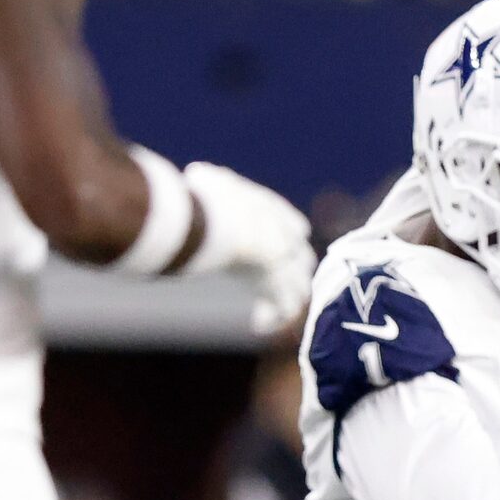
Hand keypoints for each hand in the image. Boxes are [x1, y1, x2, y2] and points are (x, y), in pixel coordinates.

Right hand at [182, 162, 315, 333]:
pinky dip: (271, 318)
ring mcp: (288, 267)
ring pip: (299, 288)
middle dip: (293, 270)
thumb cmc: (215, 198)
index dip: (289, 236)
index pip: (295, 227)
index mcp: (279, 214)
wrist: (229, 224)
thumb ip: (209, 179)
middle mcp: (291, 242)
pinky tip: (257, 324)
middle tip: (279, 281)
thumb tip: (197, 175)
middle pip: (302, 260)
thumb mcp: (212, 179)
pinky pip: (283, 311)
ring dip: (286, 299)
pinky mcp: (279, 290)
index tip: (281, 246)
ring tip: (271, 311)